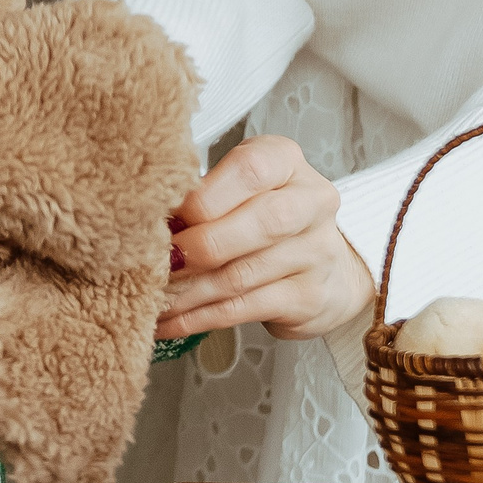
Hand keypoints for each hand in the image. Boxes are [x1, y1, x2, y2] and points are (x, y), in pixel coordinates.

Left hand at [160, 134, 374, 341]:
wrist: (329, 266)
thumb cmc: (269, 217)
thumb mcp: (241, 188)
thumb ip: (205, 196)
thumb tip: (152, 223)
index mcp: (285, 161)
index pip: (250, 169)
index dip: (204, 196)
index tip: (168, 217)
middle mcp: (310, 203)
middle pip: (259, 222)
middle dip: (199, 245)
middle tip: (159, 262)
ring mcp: (316, 253)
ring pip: (242, 273)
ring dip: (188, 290)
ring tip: (153, 296)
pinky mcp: (308, 298)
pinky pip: (244, 308)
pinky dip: (199, 317)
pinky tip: (171, 320)